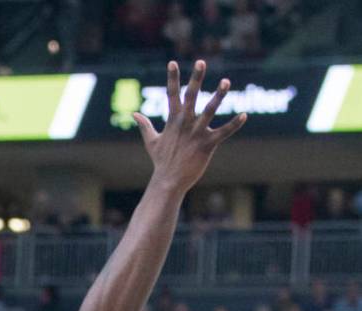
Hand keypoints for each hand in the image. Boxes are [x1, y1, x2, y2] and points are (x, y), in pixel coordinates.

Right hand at [135, 61, 245, 192]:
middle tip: (201, 62)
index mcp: (173, 120)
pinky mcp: (207, 144)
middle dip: (196, 78)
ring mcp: (196, 133)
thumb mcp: (151, 141)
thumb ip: (145, 125)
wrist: (168, 181)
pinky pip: (223, 132)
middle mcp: (185, 123)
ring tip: (226, 81)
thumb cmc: (161, 160)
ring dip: (218, 96)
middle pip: (191, 96)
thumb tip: (134, 114)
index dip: (172, 78)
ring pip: (209, 110)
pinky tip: (244, 115)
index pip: (171, 94)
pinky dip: (234, 124)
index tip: (173, 62)